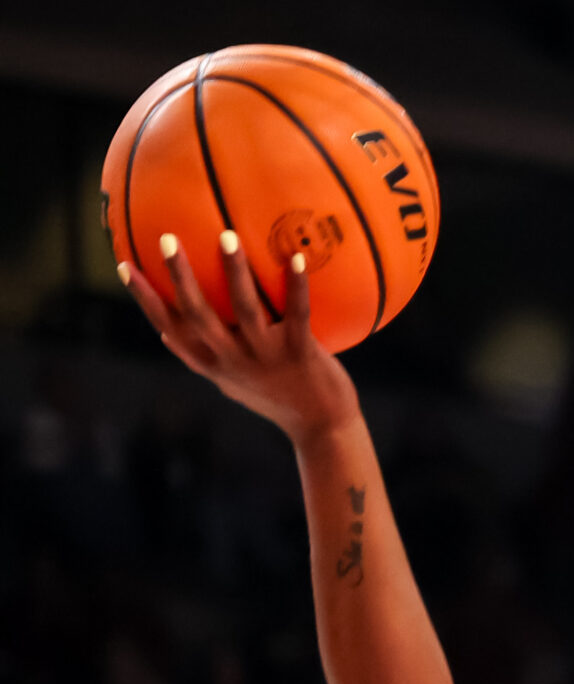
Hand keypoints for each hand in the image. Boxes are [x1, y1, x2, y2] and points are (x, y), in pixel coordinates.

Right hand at [121, 231, 359, 444]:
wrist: (322, 430)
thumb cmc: (275, 399)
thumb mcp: (231, 382)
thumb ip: (200, 358)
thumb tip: (163, 334)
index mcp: (214, 364)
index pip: (171, 328)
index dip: (146, 299)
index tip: (125, 266)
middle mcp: (235, 361)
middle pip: (199, 316)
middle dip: (180, 278)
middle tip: (167, 238)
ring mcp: (268, 358)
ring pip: (246, 311)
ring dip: (235, 273)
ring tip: (227, 237)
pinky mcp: (302, 356)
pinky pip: (298, 315)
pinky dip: (297, 286)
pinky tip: (298, 257)